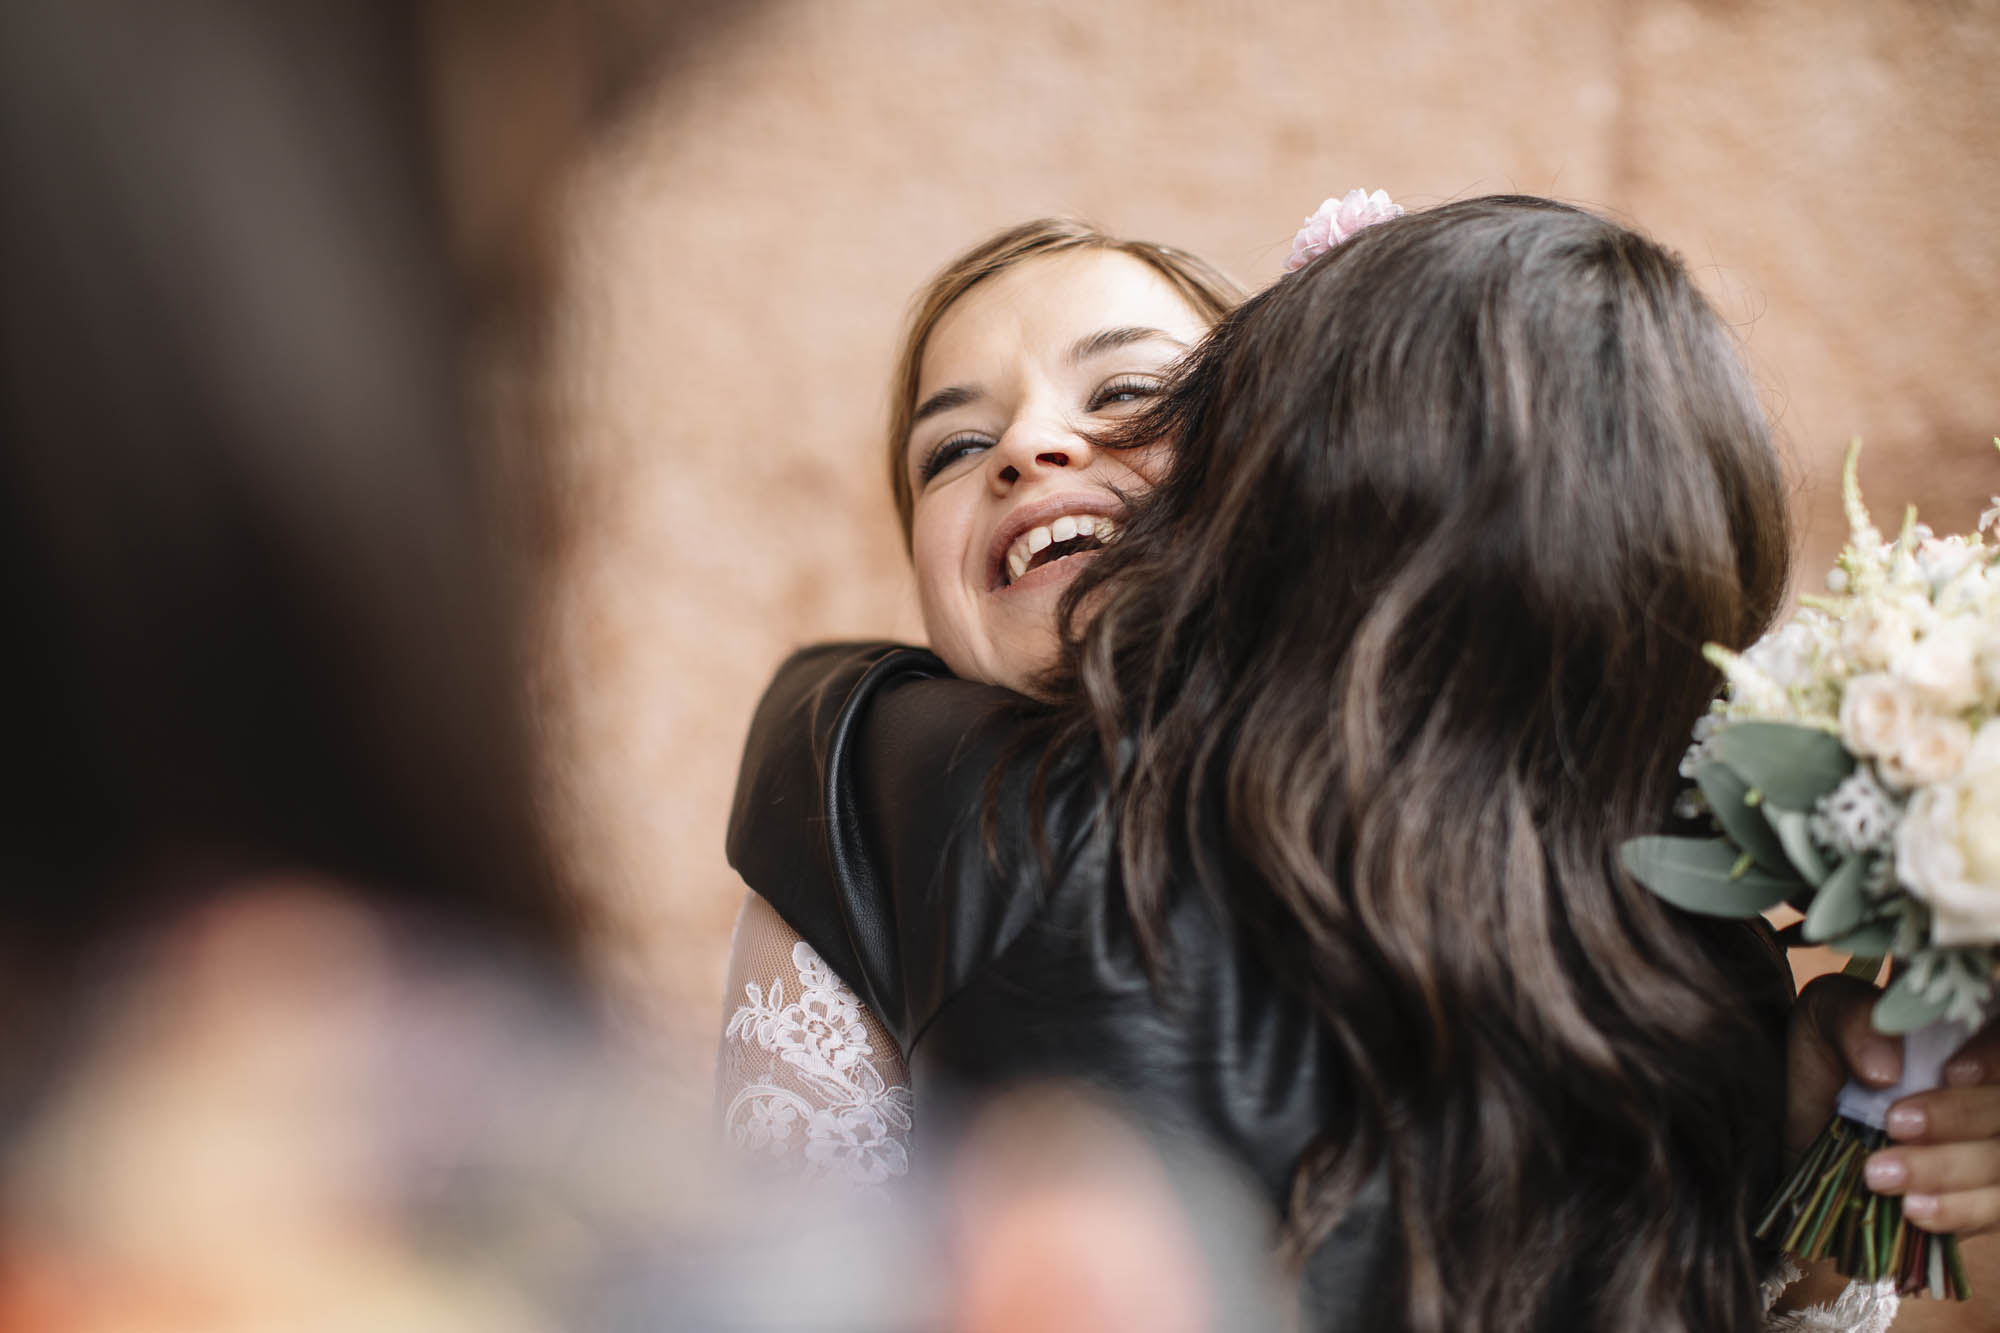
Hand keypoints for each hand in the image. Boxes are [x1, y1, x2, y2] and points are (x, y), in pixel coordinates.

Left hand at [1791, 973, 1999, 1235]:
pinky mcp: (1987, 1197)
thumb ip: (1852, 1023)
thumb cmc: (1831, 1060)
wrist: (1814, 1124)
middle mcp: (1990, 1092)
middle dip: (1960, 1119)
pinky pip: (1996, 1211)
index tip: (1953, 1072)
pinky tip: (1916, 1211)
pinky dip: (1961, 1213)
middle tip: (1895, 1125)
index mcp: (1969, 1036)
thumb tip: (1885, 1070)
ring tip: (1881, 1175)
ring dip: (1950, 1172)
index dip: (1992, 1056)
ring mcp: (1992, 1147)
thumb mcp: (1824, 1020)